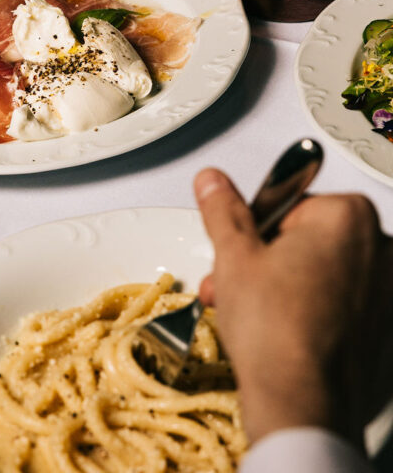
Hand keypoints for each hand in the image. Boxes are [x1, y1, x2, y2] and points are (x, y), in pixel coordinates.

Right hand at [194, 168, 392, 448]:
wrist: (302, 406)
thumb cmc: (277, 332)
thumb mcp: (233, 255)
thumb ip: (224, 209)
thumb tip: (214, 182)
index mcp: (348, 216)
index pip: (290, 204)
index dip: (255, 231)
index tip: (241, 252)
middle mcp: (380, 249)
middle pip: (308, 240)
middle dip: (268, 262)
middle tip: (239, 284)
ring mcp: (388, 293)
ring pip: (323, 274)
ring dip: (285, 287)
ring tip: (252, 313)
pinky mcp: (385, 331)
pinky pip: (342, 308)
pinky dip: (314, 314)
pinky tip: (283, 332)